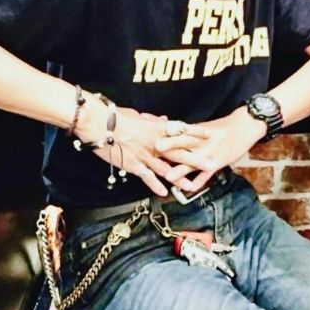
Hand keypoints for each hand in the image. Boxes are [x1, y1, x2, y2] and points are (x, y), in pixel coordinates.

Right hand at [77, 98, 212, 196]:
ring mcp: (144, 155)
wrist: (98, 122)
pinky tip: (164, 193)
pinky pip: (147, 177)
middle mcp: (154, 142)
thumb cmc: (115, 116)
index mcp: (155, 128)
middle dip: (196, 160)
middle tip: (211, 165)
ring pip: (166, 169)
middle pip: (179, 152)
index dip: (196, 133)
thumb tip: (162, 120)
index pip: (180, 130)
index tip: (210, 134)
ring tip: (192, 186)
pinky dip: (155, 185)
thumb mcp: (137, 116)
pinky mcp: (132, 164)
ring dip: (180, 178)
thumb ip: (152, 121)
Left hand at [154, 107, 264, 192]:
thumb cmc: (222, 127)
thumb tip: (166, 127)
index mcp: (195, 131)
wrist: (245, 126)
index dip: (162, 126)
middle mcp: (200, 141)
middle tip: (156, 146)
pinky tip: (191, 189)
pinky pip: (207, 174)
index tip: (148, 123)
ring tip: (169, 176)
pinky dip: (199, 181)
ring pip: (193, 162)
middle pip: (183, 142)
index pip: (177, 128)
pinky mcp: (218, 162)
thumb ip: (186, 131)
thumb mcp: (203, 127)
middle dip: (170, 145)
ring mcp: (209, 153)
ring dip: (181, 169)